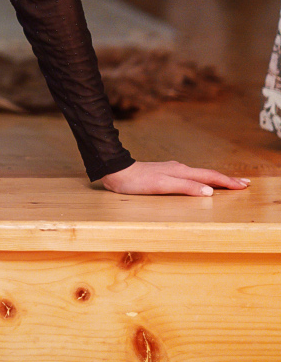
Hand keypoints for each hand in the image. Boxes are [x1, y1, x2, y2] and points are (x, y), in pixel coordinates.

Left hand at [99, 160, 250, 196]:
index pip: (210, 177)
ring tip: (228, 184)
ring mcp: (172, 171)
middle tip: (245, 184)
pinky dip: (202, 180)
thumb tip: (210, 191)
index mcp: (181, 172)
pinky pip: (190, 177)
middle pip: (208, 174)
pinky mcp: (165, 174)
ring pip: (200, 175)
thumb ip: (185, 187)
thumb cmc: (136, 181)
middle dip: (227, 179)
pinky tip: (201, 183)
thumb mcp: (162, 185)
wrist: (116, 172)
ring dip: (216, 179)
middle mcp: (179, 169)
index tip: (244, 186)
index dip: (227, 182)